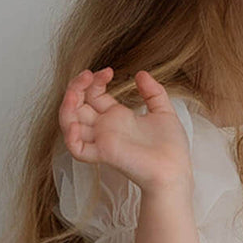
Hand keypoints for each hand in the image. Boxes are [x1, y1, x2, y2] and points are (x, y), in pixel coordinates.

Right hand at [58, 68, 191, 193]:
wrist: (176, 170)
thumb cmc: (171, 148)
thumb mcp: (164, 112)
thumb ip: (153, 92)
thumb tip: (141, 73)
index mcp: (117, 117)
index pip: (93, 95)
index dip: (95, 81)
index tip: (109, 71)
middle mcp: (106, 128)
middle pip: (77, 105)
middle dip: (76, 87)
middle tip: (87, 75)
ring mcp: (102, 141)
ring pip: (70, 124)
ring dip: (67, 106)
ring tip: (74, 93)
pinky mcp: (103, 154)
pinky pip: (77, 149)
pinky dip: (70, 137)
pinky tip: (75, 123)